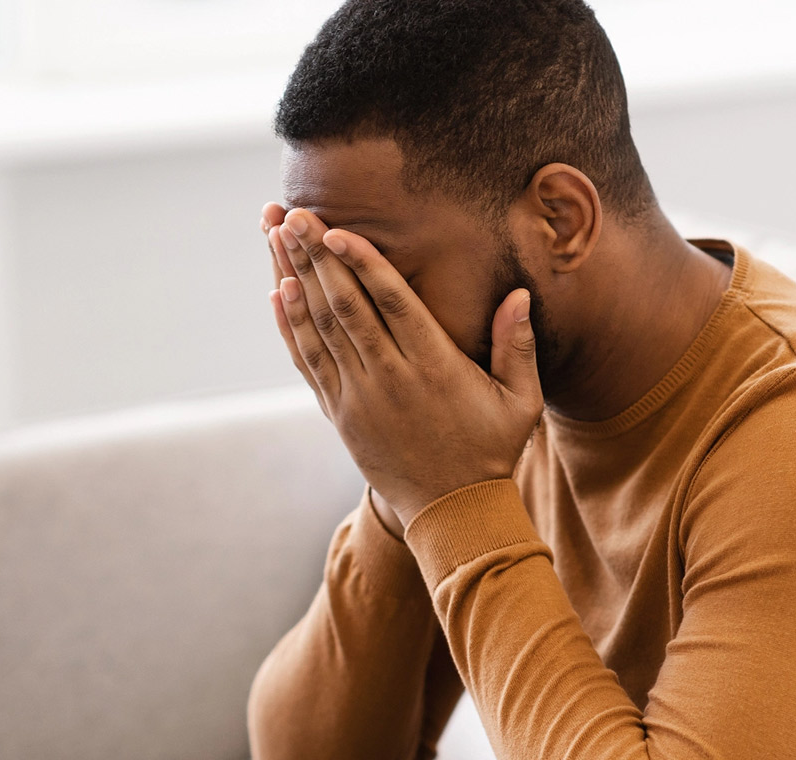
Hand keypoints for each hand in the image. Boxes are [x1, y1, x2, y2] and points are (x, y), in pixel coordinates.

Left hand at [267, 208, 543, 527]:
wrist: (452, 512)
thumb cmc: (491, 451)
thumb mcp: (520, 402)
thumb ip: (517, 346)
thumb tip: (518, 294)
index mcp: (435, 367)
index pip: (392, 302)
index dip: (360, 262)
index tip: (334, 229)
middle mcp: (391, 378)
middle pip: (345, 307)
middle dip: (314, 256)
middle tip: (291, 212)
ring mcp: (360, 398)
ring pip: (319, 329)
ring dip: (294, 279)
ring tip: (275, 235)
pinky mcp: (341, 415)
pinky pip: (309, 364)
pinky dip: (290, 327)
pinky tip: (276, 291)